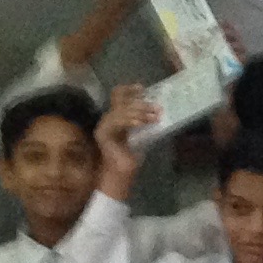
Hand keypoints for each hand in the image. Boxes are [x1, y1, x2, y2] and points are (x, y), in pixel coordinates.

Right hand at [95, 83, 153, 197]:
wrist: (123, 174)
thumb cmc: (132, 156)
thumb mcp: (143, 134)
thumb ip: (145, 121)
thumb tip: (159, 111)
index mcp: (116, 116)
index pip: (118, 96)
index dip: (129, 90)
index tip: (142, 88)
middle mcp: (108, 118)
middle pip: (121, 101)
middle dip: (141, 104)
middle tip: (156, 109)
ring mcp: (104, 125)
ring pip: (120, 111)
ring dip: (138, 112)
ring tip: (152, 117)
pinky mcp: (103, 133)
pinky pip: (117, 122)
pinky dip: (130, 120)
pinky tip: (141, 122)